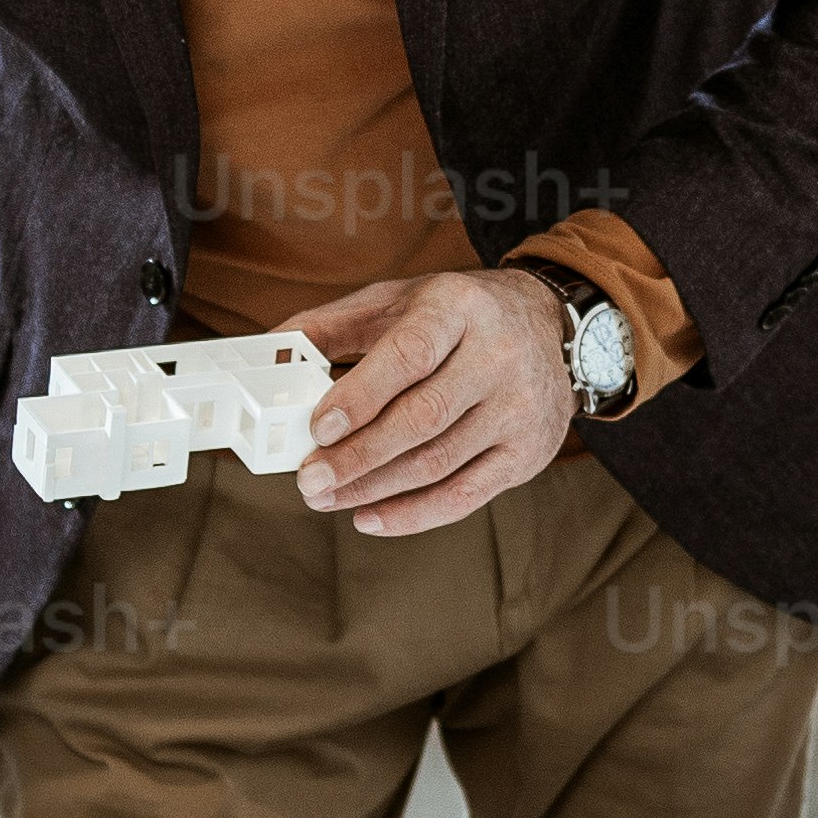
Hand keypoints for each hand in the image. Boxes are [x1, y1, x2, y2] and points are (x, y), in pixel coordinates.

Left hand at [296, 266, 574, 536]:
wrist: (548, 327)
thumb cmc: (457, 316)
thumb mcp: (398, 300)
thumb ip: (333, 324)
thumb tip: (268, 350)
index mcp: (460, 307)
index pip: (411, 354)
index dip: (362, 395)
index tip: (318, 428)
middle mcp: (499, 355)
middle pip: (424, 418)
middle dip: (359, 457)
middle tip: (309, 480)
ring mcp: (520, 408)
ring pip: (439, 462)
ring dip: (375, 489)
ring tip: (326, 497)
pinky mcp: (530, 453)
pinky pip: (467, 495)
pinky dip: (414, 515)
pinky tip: (370, 517)